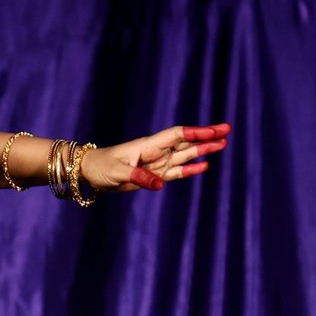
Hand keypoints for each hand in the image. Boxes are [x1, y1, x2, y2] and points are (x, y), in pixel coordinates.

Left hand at [84, 122, 231, 191]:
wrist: (88, 172)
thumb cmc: (100, 167)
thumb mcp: (117, 172)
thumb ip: (139, 177)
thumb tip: (160, 184)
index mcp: (148, 146)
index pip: (176, 136)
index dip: (195, 133)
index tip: (213, 131)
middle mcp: (155, 152)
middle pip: (185, 142)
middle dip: (206, 137)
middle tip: (227, 131)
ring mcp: (156, 163)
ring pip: (184, 156)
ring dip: (202, 151)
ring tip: (222, 145)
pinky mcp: (153, 175)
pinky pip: (175, 172)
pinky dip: (189, 169)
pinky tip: (204, 166)